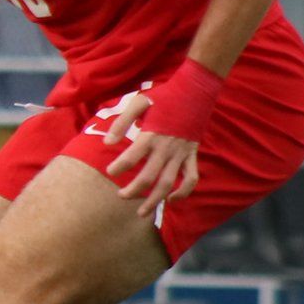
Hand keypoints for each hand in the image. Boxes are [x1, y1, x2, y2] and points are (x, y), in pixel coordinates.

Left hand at [102, 91, 200, 218]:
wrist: (195, 91)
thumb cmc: (164, 97)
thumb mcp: (139, 103)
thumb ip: (121, 122)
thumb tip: (107, 143)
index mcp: (151, 134)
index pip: (132, 156)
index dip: (119, 167)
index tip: (110, 172)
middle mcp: (167, 148)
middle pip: (149, 176)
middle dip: (133, 191)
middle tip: (121, 196)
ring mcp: (181, 153)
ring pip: (168, 183)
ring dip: (155, 200)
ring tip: (141, 212)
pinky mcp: (192, 155)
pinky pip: (190, 178)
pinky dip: (183, 192)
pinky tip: (171, 200)